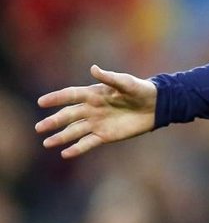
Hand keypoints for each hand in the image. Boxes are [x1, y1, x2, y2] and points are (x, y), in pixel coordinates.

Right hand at [35, 65, 157, 158]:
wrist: (155, 106)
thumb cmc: (140, 90)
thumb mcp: (126, 83)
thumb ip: (110, 78)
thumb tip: (93, 68)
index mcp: (94, 94)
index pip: (71, 96)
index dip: (56, 98)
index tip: (41, 102)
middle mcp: (91, 109)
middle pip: (68, 116)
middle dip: (54, 121)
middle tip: (39, 128)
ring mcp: (96, 123)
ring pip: (74, 131)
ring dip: (61, 137)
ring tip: (46, 143)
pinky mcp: (105, 135)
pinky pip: (87, 143)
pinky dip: (77, 148)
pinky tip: (65, 154)